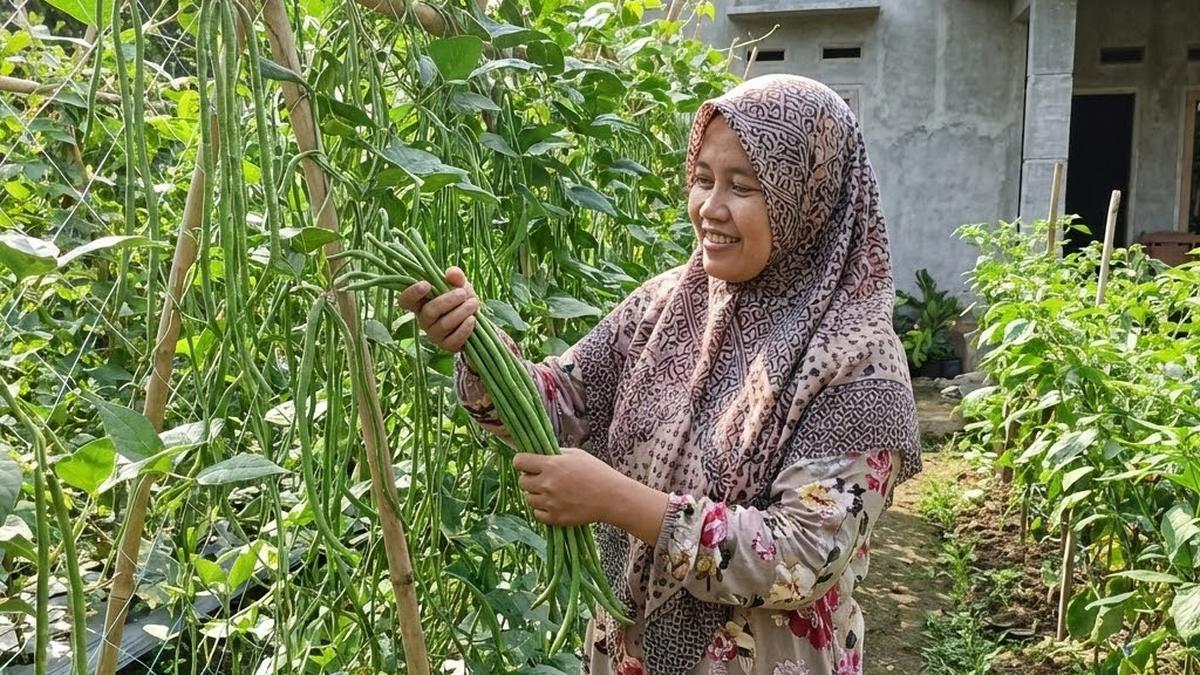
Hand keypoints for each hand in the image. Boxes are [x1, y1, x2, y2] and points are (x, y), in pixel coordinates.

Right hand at [397, 266, 478, 351]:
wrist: (477, 319)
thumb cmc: (462, 299)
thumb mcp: (460, 284)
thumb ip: (456, 277)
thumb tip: (451, 272)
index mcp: (421, 303)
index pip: (405, 300)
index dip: (411, 293)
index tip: (426, 284)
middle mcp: (424, 320)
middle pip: (429, 312)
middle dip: (447, 301)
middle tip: (463, 293)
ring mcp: (434, 335)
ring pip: (444, 325)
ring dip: (461, 312)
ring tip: (473, 303)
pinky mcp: (447, 346)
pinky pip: (453, 339)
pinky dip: (464, 329)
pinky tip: (472, 319)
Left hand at [514, 449, 668, 544]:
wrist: (611, 497)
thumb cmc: (596, 472)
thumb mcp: (576, 454)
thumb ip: (555, 454)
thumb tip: (539, 454)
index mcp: (551, 464)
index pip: (519, 461)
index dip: (522, 462)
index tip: (527, 464)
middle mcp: (546, 483)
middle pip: (522, 482)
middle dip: (529, 479)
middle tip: (542, 479)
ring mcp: (550, 502)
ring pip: (528, 499)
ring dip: (536, 495)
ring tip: (551, 492)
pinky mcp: (555, 518)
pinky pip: (537, 514)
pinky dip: (542, 509)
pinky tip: (554, 504)